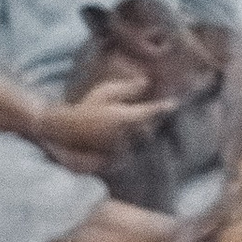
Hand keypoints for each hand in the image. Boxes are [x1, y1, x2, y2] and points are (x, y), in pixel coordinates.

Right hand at [42, 77, 176, 171]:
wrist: (68, 132)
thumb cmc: (86, 108)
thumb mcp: (106, 92)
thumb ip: (127, 89)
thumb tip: (146, 82)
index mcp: (124, 117)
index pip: (150, 112)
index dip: (163, 108)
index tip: (174, 104)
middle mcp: (126, 135)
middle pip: (148, 128)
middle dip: (148, 121)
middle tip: (138, 114)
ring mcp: (122, 149)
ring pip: (140, 140)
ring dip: (138, 133)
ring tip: (121, 126)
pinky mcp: (117, 159)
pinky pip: (130, 150)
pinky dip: (129, 144)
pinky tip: (116, 138)